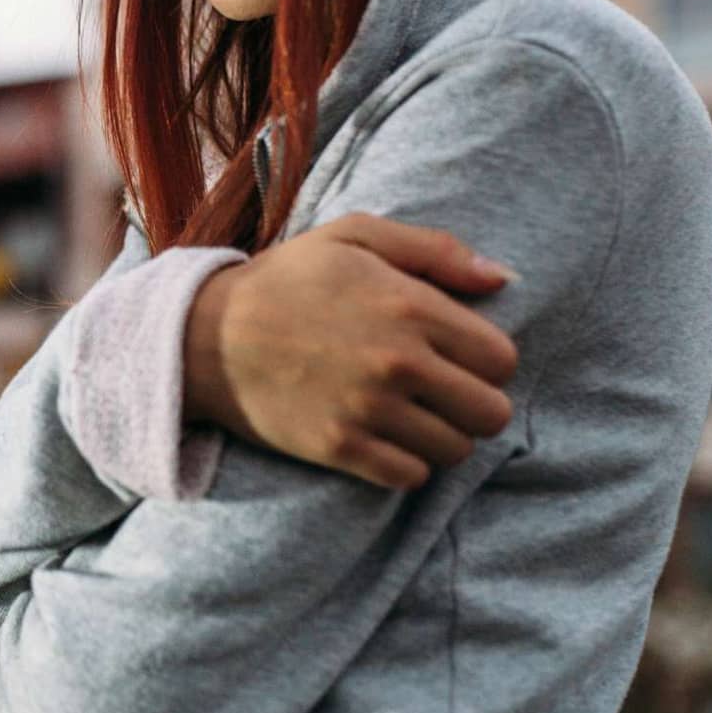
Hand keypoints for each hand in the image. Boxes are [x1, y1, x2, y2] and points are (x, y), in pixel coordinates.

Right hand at [182, 212, 520, 488]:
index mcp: (411, 307)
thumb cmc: (288, 278)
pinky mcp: (340, 448)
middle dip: (474, 403)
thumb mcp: (356, 236)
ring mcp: (369, 410)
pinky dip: (405, 463)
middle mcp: (399, 363)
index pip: (502, 359)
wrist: (206, 334)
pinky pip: (411, 477)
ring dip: (440, 435)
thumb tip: (506, 277)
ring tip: (410, 413)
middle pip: (492, 413)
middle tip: (441, 392)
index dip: (487, 359)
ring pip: (455, 450)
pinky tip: (383, 436)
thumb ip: (436, 250)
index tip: (457, 355)